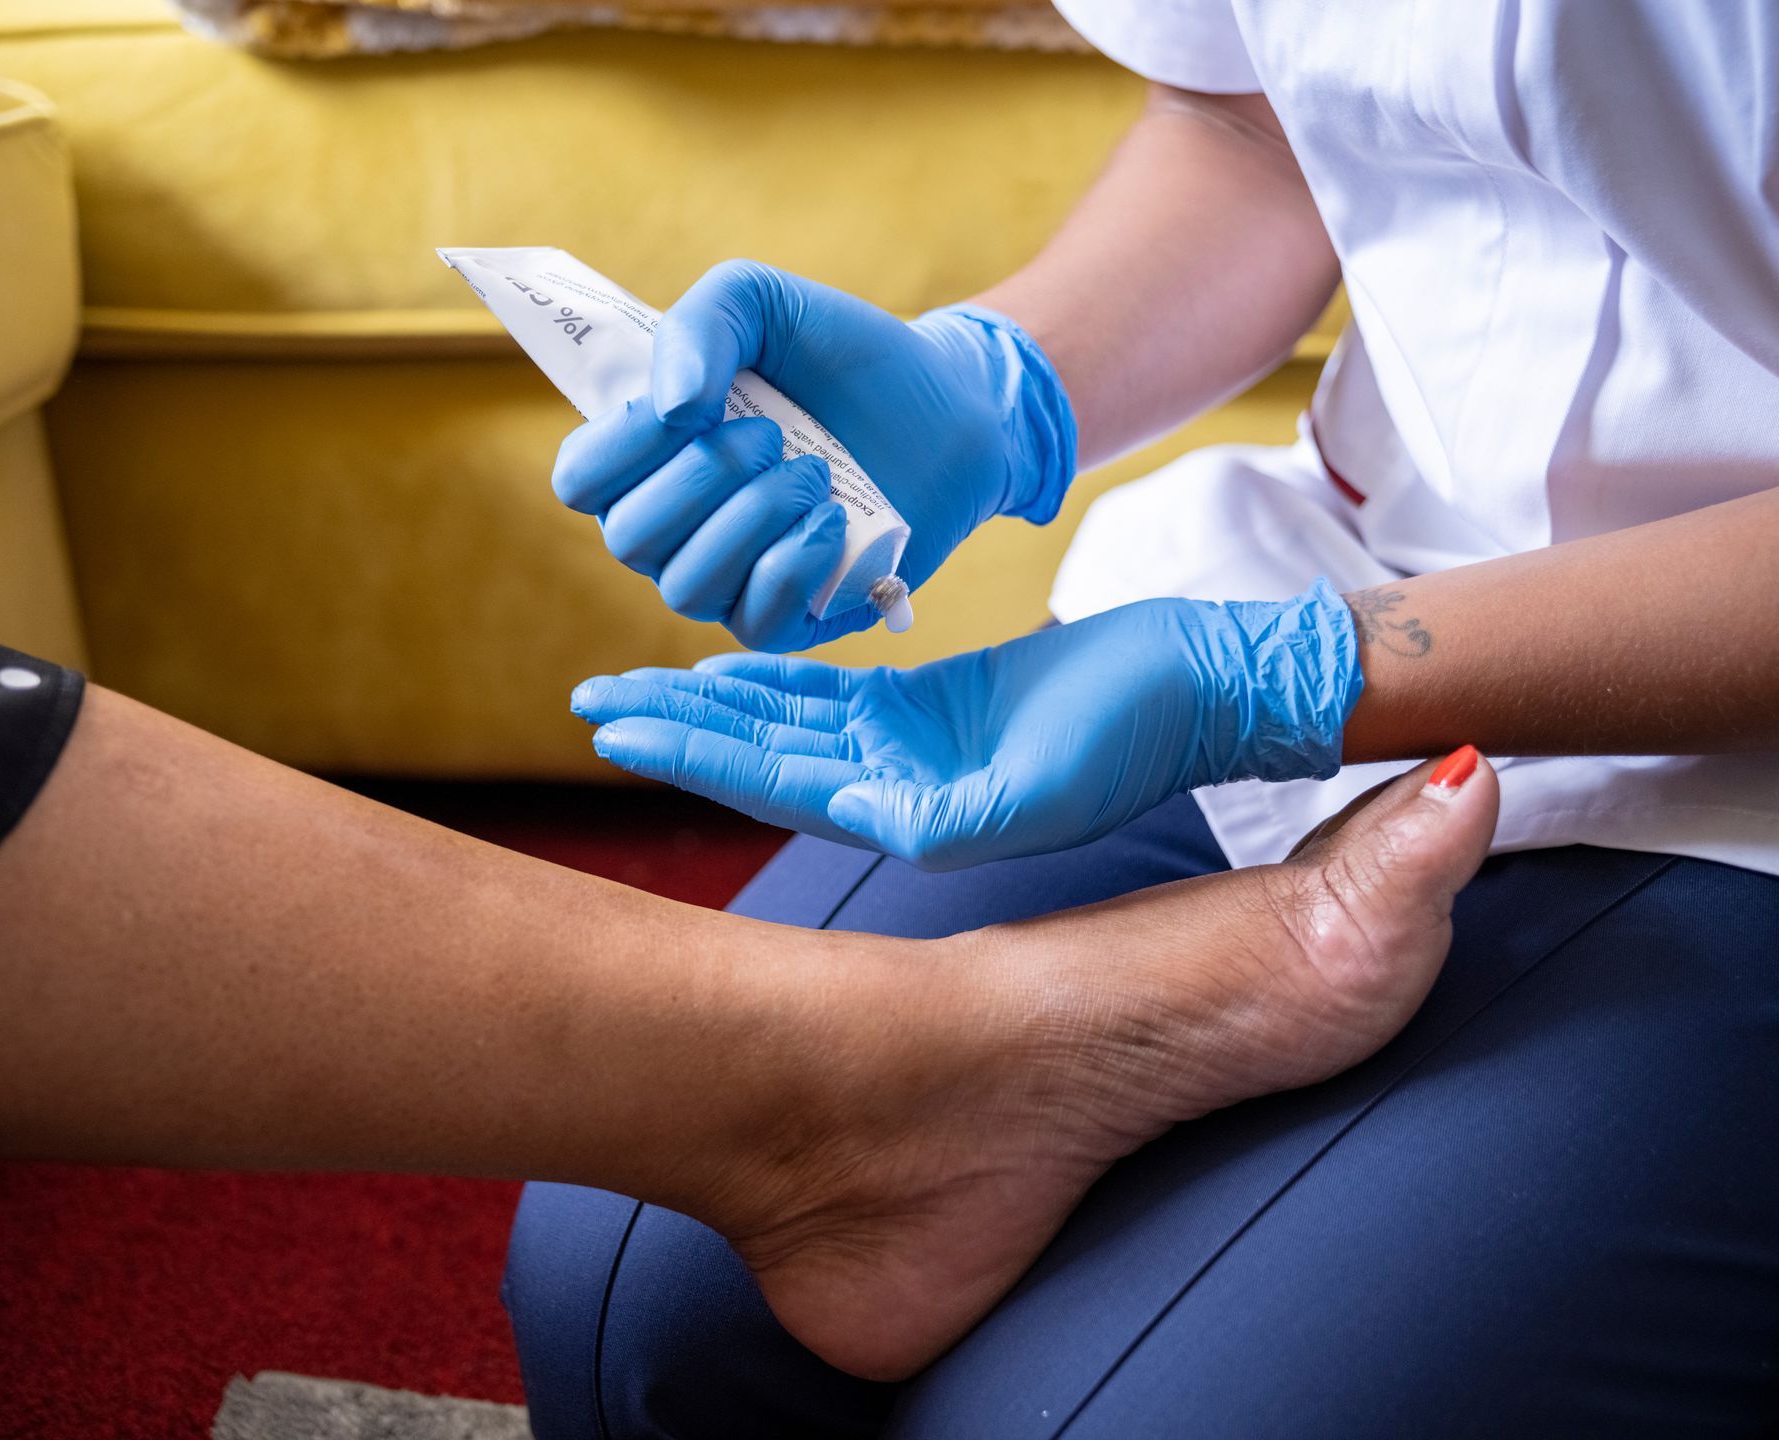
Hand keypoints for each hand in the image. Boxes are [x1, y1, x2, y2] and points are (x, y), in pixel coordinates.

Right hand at [550, 261, 1075, 651]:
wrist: (949, 403)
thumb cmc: (841, 355)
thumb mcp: (762, 301)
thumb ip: (697, 326)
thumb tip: (669, 409)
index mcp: (649, 456)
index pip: (581, 480)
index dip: (621, 447)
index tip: (691, 404)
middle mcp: (676, 527)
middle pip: (629, 537)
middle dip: (703, 476)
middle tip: (774, 434)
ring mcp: (730, 579)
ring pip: (686, 586)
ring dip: (752, 518)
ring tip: (813, 472)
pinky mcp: (791, 618)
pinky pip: (755, 622)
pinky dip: (792, 565)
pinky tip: (834, 518)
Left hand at [570, 580, 1362, 868]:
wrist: (1202, 688)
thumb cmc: (1135, 733)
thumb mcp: (1045, 782)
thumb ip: (959, 814)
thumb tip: (878, 827)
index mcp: (915, 812)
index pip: (774, 783)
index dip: (692, 753)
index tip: (613, 728)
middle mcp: (899, 788)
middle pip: (761, 754)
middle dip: (674, 728)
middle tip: (590, 701)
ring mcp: (911, 748)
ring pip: (788, 723)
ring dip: (710, 705)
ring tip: (631, 688)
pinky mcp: (931, 707)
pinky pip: (832, 694)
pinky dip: (776, 679)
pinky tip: (724, 671)